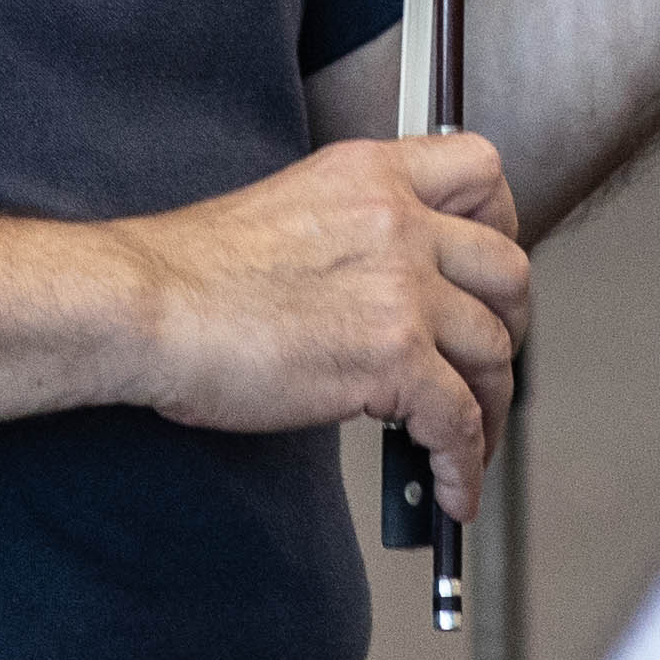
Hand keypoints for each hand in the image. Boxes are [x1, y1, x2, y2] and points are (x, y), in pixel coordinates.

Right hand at [117, 131, 529, 517]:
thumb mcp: (290, 207)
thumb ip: (355, 230)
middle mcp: (399, 221)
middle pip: (508, 269)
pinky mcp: (393, 358)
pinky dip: (466, 465)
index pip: (481, 170)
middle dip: (510, 324)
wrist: (149, 304)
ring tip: (473, 437)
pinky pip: (460, 420)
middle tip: (490, 357)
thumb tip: (390, 288)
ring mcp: (401, 288)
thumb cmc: (193, 271)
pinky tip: (453, 489)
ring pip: (493, 349)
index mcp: (371, 172)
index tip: (490, 266)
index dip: (503, 222)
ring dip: (493, 403)